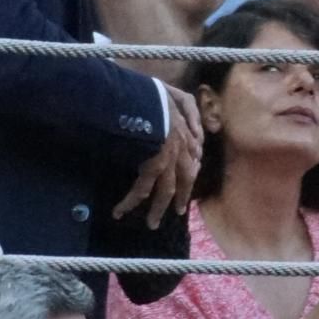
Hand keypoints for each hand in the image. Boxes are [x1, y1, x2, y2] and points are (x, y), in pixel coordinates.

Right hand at [112, 85, 202, 228]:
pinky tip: (119, 212)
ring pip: (165, 190)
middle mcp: (181, 149)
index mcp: (186, 132)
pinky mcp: (153, 165)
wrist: (146, 99)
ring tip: (152, 223)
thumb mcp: (178, 96)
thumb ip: (190, 111)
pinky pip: (141, 189)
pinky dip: (130, 202)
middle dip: (180, 197)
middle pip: (185, 179)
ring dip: (157, 209)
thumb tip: (199, 133)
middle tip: (177, 211)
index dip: (190, 171)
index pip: (193, 158)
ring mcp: (168, 159)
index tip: (187, 181)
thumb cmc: (156, 94)